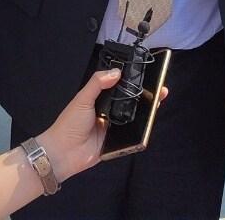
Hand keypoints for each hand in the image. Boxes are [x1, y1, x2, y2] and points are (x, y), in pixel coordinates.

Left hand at [34, 68, 167, 183]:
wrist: (64, 153)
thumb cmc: (70, 123)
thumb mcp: (82, 99)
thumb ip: (97, 83)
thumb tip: (117, 72)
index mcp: (98, 99)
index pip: (118, 87)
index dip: (131, 82)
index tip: (146, 75)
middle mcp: (107, 112)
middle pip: (129, 102)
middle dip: (144, 96)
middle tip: (160, 89)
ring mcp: (113, 127)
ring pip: (133, 117)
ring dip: (145, 111)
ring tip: (158, 101)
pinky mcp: (117, 142)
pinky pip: (132, 134)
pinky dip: (140, 129)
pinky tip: (150, 121)